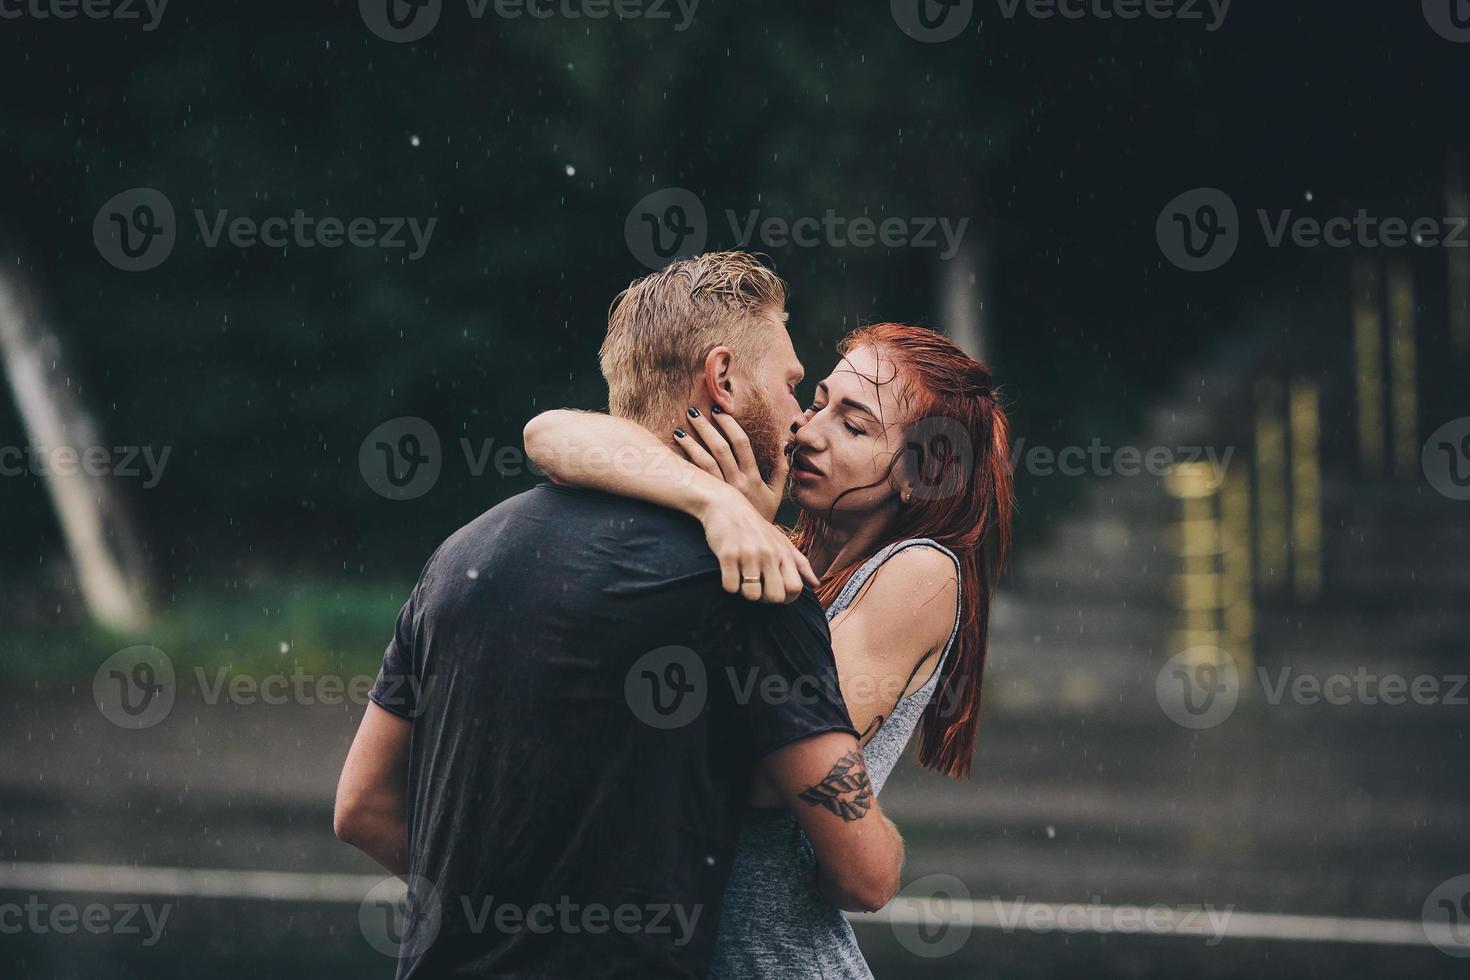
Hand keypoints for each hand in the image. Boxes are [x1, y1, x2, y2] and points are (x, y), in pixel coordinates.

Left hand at [675, 406, 787, 521]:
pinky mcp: (710, 502)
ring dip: (690, 444)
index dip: (730, 425)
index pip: (741, 443)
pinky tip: (675, 455)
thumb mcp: (776, 493)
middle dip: (706, 429)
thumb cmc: (763, 516)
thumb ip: (781, 468)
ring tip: (678, 430)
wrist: (751, 543)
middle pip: (720, 449)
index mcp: (753, 477)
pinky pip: (696, 480)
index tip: (719, 410)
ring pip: (704, 463)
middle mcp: (737, 482)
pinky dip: (686, 465)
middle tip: (693, 412)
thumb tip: (784, 443)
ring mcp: (722, 492)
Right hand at [696, 485, 818, 603]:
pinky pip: (730, 586)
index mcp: (784, 553)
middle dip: (764, 598)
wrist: (726, 505)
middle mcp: (769, 554)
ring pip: (752, 595)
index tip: (774, 592)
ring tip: (741, 578)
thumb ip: (800, 563)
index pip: (795, 588)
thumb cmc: (755, 527)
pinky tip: (728, 572)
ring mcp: (749, 554)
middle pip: (775, 596)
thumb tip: (816, 584)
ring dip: (744, 592)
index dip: (786, 598)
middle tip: (756, 587)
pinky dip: (728, 585)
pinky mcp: (728, 555)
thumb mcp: (781, 541)